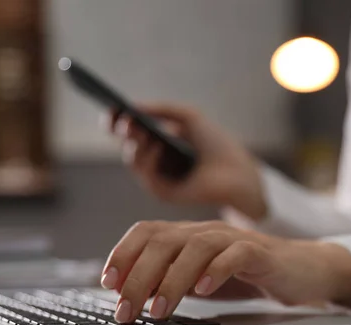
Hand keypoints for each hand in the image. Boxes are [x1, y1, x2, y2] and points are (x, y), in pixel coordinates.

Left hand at [101, 220, 350, 322]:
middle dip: (139, 276)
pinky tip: (204, 290)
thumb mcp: (200, 277)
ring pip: (195, 247)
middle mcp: (206, 231)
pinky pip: (236, 255)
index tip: (108, 283)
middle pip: (164, 242)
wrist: (302, 269)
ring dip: (172, 278)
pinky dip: (217, 270)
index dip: (124, 254)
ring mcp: (233, 239)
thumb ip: (170, 279)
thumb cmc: (246, 274)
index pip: (147, 232)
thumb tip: (130, 294)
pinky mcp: (260, 251)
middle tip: (126, 309)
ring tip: (159, 308)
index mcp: (188, 235)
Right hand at [106, 103, 266, 219]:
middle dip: (124, 130)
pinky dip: (149, 159)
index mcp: (156, 141)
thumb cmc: (216, 144)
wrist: (238, 171)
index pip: (129, 131)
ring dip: (134, 143)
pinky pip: (145, 176)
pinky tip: (157, 146)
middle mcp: (153, 160)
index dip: (117, 119)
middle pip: (126, 144)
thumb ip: (161, 109)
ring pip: (132, 159)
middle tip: (126, 119)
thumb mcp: (188, 117)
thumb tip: (132, 106)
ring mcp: (156, 177)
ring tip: (139, 129)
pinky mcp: (162, 193)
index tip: (112, 106)